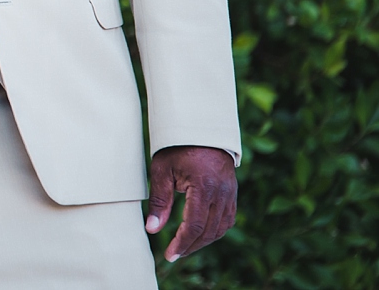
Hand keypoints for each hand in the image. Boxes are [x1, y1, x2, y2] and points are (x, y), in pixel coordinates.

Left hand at [146, 145, 236, 261]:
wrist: (200, 128)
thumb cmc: (177, 147)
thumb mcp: (162, 170)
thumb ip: (159, 201)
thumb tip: (152, 229)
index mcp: (203, 186)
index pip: (195, 225)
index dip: (182, 243)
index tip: (170, 255)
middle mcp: (221, 192)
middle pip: (209, 231)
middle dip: (191, 246)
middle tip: (174, 255)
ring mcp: (230, 193)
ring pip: (221, 228)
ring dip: (203, 241)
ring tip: (184, 247)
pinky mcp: (232, 193)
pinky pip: (227, 219)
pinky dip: (215, 230)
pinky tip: (200, 234)